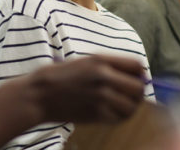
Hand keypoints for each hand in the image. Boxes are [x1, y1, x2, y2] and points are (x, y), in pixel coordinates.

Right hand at [28, 54, 145, 122]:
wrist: (39, 95)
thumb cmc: (59, 76)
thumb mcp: (85, 61)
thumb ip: (109, 66)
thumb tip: (135, 75)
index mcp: (100, 60)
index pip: (136, 65)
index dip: (139, 73)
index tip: (135, 79)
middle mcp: (103, 77)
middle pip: (138, 87)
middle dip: (137, 92)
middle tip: (130, 95)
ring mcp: (100, 97)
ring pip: (132, 106)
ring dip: (130, 107)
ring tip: (121, 105)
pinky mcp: (95, 114)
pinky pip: (119, 118)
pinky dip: (118, 117)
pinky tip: (111, 113)